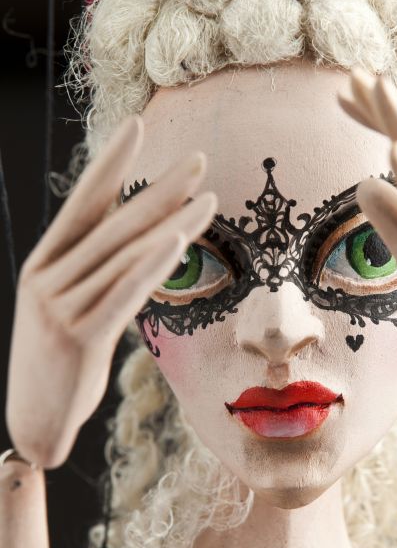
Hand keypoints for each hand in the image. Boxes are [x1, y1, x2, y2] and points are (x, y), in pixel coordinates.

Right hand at [6, 117, 216, 468]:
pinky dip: (154, 263)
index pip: (81, 204)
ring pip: (124, 255)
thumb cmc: (61, 362)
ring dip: (171, 223)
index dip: (109, 165)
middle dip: (158, 189)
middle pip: (112, 224)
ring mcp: (59, 307)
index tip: (136, 126)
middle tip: (198, 158)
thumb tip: (144, 242)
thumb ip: (101, 273)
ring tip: (208, 198)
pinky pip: (123, 292)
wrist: (36, 421)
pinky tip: (180, 239)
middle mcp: (46, 278)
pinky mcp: (78, 338)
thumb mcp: (73, 309)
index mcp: (43, 264)